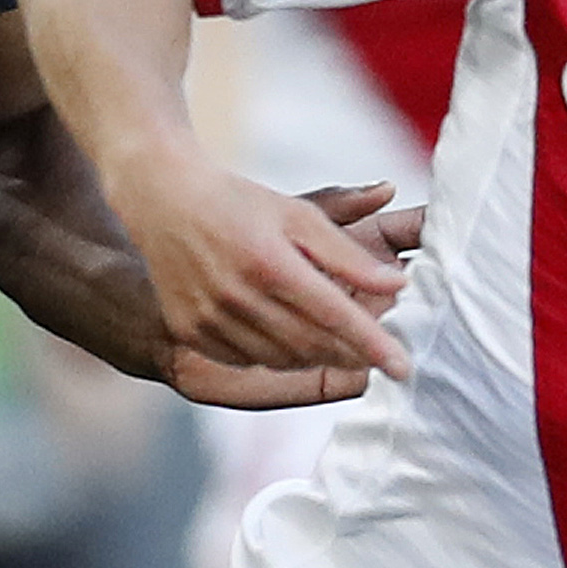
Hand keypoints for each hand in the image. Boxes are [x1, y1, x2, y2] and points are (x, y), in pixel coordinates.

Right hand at [113, 156, 416, 383]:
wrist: (163, 199)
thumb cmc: (240, 203)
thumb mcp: (299, 216)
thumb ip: (348, 254)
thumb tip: (397, 284)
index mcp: (270, 261)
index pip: (334, 314)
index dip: (373, 344)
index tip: (404, 367)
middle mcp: (237, 294)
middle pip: (311, 345)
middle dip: (350, 355)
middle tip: (374, 356)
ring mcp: (209, 316)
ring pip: (280, 358)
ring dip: (314, 356)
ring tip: (331, 341)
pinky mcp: (190, 329)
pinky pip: (245, 359)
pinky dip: (274, 355)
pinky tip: (284, 336)